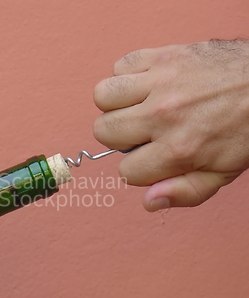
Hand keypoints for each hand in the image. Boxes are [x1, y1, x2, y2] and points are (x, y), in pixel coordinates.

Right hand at [93, 40, 248, 211]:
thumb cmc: (246, 126)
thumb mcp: (223, 172)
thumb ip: (185, 192)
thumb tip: (150, 201)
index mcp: (178, 148)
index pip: (126, 171)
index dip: (139, 169)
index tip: (153, 159)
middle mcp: (163, 115)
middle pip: (104, 130)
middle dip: (120, 137)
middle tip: (142, 132)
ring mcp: (161, 82)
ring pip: (103, 95)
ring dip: (115, 105)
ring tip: (136, 107)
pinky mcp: (162, 55)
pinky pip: (120, 66)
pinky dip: (127, 76)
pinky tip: (145, 85)